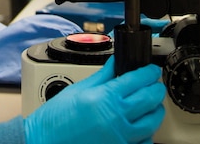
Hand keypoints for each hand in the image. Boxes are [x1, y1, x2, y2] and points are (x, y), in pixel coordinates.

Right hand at [24, 57, 164, 143]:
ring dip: (155, 110)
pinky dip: (147, 134)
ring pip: (152, 122)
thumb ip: (102, 75)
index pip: (138, 79)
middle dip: (156, 88)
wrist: (44, 141)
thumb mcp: (79, 89)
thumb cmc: (56, 119)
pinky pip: (144, 143)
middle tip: (153, 84)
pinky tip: (140, 127)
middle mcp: (117, 118)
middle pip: (150, 99)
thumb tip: (116, 63)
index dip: (149, 72)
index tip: (151, 70)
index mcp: (106, 97)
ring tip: (150, 105)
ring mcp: (120, 138)